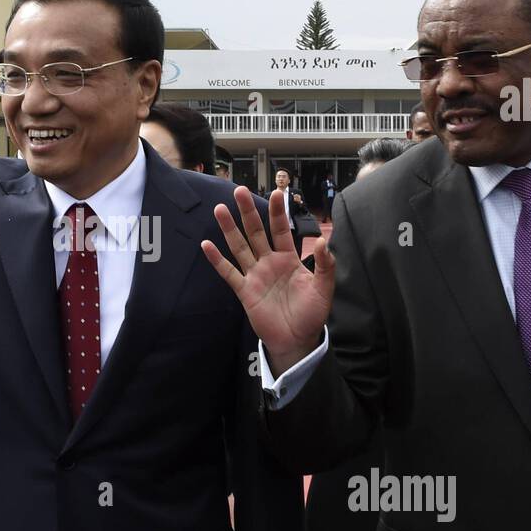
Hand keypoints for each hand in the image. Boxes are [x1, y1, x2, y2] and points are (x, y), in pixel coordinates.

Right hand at [202, 187, 333, 376]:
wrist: (296, 340)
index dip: (277, 212)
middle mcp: (269, 262)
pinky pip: (229, 272)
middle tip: (239, 191)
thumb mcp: (323, 288)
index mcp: (288, 258)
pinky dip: (217, 259)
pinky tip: (207, 245)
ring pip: (239, 247)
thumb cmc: (311, 314)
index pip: (281, 230)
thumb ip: (324, 265)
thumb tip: (322, 241)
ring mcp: (255, 275)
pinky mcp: (244, 291)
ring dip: (229, 229)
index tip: (277, 192)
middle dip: (248, 212)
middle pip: (256, 232)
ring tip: (219, 210)